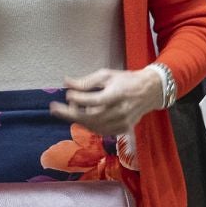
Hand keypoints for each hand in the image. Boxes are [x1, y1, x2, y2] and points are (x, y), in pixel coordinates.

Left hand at [50, 67, 165, 137]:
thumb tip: (66, 82)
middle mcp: (121, 111)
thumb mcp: (107, 75)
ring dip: (78, 120)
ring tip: (67, 111)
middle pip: (91, 117)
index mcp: (118, 94)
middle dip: (70, 114)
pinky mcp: (123, 129)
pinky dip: (89, 125)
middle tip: (55, 109)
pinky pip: (101, 131)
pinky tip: (81, 117)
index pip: (94, 100)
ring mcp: (122, 123)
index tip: (67, 94)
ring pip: (94, 126)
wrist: (150, 91)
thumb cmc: (126, 80)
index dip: (78, 99)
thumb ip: (86, 81)